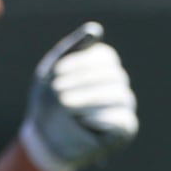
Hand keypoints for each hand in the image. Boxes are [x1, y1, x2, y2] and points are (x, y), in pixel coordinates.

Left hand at [20, 22, 137, 170]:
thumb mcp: (53, 72)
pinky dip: (97, 117)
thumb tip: (96, 29)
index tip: (56, 73)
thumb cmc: (48, 104)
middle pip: (113, 74)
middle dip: (82, 81)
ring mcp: (125, 107)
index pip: (105, 57)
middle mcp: (120, 85)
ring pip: (117, 95)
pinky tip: (79, 120)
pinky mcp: (126, 129)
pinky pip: (120, 119)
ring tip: (64, 105)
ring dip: (87, 98)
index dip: (80, 63)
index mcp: (105, 68)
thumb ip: (72, 48)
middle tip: (57, 92)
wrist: (44, 140)